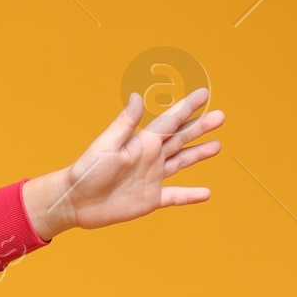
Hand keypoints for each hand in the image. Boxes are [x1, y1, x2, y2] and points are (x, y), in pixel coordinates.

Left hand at [22, 87, 224, 237]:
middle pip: (181, 139)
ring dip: (199, 154)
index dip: (187, 107)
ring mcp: (152, 178)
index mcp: (142, 142)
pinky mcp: (151, 199)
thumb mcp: (106, 145)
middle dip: (200, 127)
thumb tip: (138, 96)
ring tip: (217, 145)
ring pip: (182, 162)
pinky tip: (206, 193)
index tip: (204, 94)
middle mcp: (151, 157)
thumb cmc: (86, 171)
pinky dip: (190, 195)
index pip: (171, 121)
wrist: (75, 202)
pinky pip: (175, 196)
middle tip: (220, 116)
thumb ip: (125, 123)